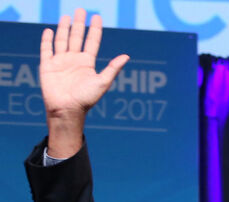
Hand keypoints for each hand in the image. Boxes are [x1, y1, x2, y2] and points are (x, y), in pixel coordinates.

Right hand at [40, 8, 128, 156]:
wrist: (67, 109)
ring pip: (62, 40)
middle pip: (76, 37)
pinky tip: (49, 30)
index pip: (92, 41)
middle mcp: (74, 60)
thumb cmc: (86, 99)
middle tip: (81, 10)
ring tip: (67, 16)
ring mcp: (60, 61)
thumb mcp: (102, 82)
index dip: (94, 29)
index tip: (96, 16)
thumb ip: (113, 68)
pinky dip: (47, 40)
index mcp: (87, 63)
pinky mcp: (47, 65)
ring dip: (63, 28)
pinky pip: (46, 50)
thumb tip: (127, 56)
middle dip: (79, 24)